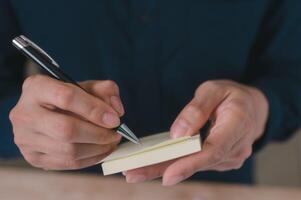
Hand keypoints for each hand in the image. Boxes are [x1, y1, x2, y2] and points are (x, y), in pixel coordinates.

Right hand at [9, 75, 124, 169]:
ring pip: (68, 150)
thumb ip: (106, 90)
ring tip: (111, 142)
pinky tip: (101, 151)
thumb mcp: (86, 85)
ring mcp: (25, 139)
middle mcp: (24, 113)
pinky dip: (90, 159)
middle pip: (66, 129)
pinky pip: (67, 163)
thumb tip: (117, 112)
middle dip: (98, 134)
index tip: (115, 119)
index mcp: (37, 88)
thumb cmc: (68, 97)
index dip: (95, 110)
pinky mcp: (33, 157)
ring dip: (97, 149)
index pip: (67, 97)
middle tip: (116, 134)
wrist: (42, 111)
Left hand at [124, 80, 268, 185]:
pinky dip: (174, 164)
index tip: (167, 176)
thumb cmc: (232, 96)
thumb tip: (177, 133)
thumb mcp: (214, 90)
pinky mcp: (220, 161)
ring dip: (164, 169)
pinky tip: (153, 165)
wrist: (252, 108)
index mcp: (237, 125)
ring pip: (193, 166)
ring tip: (135, 171)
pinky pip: (195, 163)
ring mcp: (229, 158)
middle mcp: (236, 148)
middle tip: (133, 174)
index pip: (213, 150)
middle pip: (197, 163)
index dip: (189, 164)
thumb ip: (197, 109)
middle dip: (164, 170)